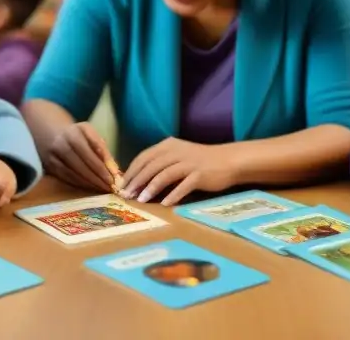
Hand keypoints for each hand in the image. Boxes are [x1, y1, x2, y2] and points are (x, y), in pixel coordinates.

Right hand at [45, 121, 119, 191]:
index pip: (94, 146)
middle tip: (111, 185)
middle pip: (83, 161)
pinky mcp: (50, 166)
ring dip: (91, 182)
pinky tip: (91, 187)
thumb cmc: (78, 136)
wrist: (51, 136)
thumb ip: (102, 149)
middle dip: (99, 175)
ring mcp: (54, 154)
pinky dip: (81, 184)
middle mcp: (63, 141)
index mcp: (76, 130)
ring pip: (74, 172)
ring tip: (104, 188)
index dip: (105, 162)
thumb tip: (114, 170)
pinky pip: (67, 178)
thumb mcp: (90, 135)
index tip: (115, 174)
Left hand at [120, 138, 234, 206]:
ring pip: (164, 175)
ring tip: (141, 200)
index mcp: (168, 145)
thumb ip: (161, 164)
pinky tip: (165, 204)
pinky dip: (173, 195)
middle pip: (151, 165)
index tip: (121, 184)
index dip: (132, 171)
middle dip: (137, 181)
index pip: (144, 156)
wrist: (228, 161)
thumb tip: (138, 182)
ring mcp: (189, 163)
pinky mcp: (200, 174)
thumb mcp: (178, 157)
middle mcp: (177, 151)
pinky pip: (183, 186)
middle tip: (126, 195)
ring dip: (150, 188)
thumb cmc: (200, 161)